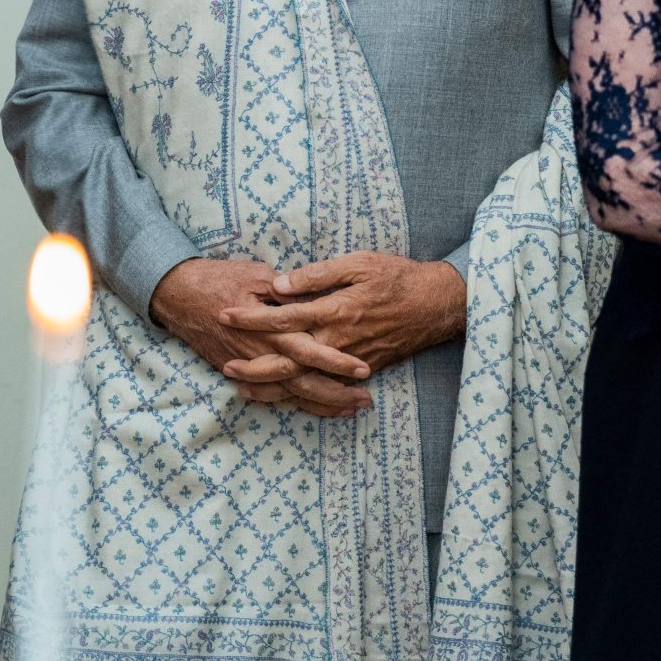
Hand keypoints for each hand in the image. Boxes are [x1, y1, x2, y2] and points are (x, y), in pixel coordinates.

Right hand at [150, 258, 371, 417]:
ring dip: (321, 404)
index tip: (363, 369)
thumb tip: (314, 298)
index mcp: (268, 327)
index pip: (308, 350)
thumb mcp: (256, 274)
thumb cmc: (220, 278)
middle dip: (335, 393)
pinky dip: (293, 404)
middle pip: (302, 382)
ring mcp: (249, 365)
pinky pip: (271, 394)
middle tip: (366, 401)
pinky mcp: (241, 371)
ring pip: (288, 394)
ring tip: (351, 409)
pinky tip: (317, 408)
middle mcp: (260, 352)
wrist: (178, 294)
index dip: (335, 361)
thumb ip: (286, 289)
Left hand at [218, 252, 466, 388]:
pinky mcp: (360, 371)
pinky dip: (301, 397)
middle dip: (252, 363)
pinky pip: (326, 389)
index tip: (225, 313)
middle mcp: (338, 341)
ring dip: (270, 385)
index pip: (283, 317)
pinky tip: (282, 396)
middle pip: (286, 360)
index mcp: (335, 311)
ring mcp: (349, 361)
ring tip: (242, 386)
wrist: (436, 305)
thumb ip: (318, 276)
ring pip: (303, 381)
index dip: (252, 317)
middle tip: (224, 362)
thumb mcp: (359, 263)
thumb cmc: (397, 277)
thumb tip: (281, 285)